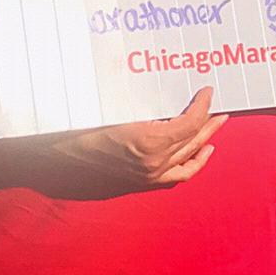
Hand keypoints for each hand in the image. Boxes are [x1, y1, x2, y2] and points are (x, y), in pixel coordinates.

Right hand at [46, 85, 225, 189]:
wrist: (54, 160)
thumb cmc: (78, 127)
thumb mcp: (113, 106)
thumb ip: (143, 102)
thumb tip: (163, 90)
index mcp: (148, 141)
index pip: (189, 122)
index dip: (202, 106)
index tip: (207, 92)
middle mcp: (153, 163)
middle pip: (193, 141)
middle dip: (210, 124)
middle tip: (221, 110)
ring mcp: (148, 176)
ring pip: (187, 160)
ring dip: (204, 143)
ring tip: (214, 130)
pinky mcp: (140, 183)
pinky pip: (175, 176)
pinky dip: (191, 165)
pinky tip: (197, 155)